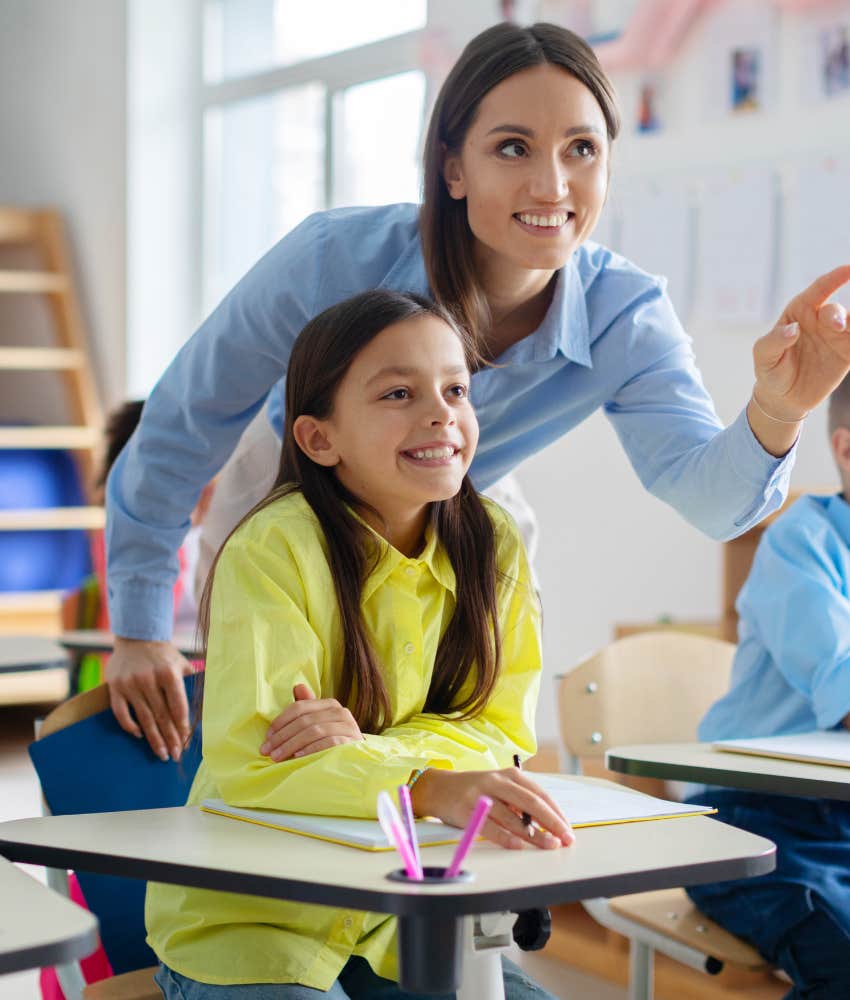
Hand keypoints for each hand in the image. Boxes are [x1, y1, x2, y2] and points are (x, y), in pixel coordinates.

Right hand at [105, 638, 193, 760]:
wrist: (136, 637)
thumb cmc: (164, 655)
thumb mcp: (182, 664)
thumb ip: (192, 682)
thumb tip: (207, 704)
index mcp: (168, 673)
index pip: (178, 706)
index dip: (182, 726)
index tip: (186, 741)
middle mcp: (149, 679)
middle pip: (162, 716)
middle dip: (170, 738)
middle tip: (176, 754)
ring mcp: (130, 684)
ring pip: (144, 718)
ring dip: (154, 738)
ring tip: (163, 753)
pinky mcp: (115, 687)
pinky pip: (121, 712)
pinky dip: (129, 726)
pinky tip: (139, 735)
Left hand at [260, 683, 362, 760]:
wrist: (356, 763)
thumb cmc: (332, 742)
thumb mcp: (317, 724)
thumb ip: (306, 708)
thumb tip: (298, 686)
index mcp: (329, 705)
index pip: (299, 708)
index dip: (280, 722)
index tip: (266, 738)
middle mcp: (340, 712)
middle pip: (304, 720)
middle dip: (282, 737)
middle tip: (266, 751)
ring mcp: (348, 726)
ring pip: (314, 731)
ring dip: (292, 744)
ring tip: (277, 757)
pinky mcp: (352, 741)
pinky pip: (329, 742)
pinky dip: (311, 749)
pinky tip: (297, 757)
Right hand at [411, 767, 573, 850]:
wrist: (438, 788)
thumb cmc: (475, 791)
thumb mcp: (500, 788)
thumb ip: (520, 803)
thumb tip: (547, 827)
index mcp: (510, 775)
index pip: (540, 794)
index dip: (556, 813)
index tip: (568, 830)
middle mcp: (497, 782)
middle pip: (531, 803)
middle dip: (552, 823)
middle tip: (564, 839)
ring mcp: (481, 795)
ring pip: (513, 817)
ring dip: (534, 834)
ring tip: (548, 845)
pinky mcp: (467, 810)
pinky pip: (490, 827)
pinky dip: (506, 838)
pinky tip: (518, 846)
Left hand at [752, 266, 849, 424]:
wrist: (784, 398)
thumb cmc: (770, 370)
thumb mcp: (763, 357)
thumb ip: (773, 341)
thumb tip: (792, 329)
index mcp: (800, 312)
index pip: (818, 290)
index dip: (834, 278)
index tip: (848, 270)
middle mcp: (821, 320)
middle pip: (835, 311)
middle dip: (838, 315)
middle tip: (837, 326)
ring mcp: (836, 336)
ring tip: (847, 330)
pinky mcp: (847, 353)